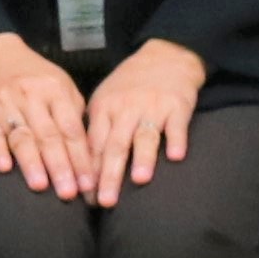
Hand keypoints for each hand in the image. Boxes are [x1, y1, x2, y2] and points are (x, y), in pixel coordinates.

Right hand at [0, 36, 96, 197]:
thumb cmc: (34, 78)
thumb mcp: (61, 85)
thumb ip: (74, 114)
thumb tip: (88, 151)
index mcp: (55, 91)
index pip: (71, 129)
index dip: (80, 158)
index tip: (88, 184)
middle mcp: (31, 97)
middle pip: (48, 136)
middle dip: (60, 167)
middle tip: (68, 193)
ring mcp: (6, 105)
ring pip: (22, 137)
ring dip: (31, 163)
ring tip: (40, 186)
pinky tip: (4, 168)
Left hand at [78, 39, 205, 203]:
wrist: (165, 56)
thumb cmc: (131, 85)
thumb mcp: (105, 99)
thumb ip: (95, 129)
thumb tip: (80, 168)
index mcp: (104, 108)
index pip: (93, 145)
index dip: (89, 172)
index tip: (86, 199)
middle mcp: (126, 108)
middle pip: (115, 144)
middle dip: (109, 175)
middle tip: (106, 201)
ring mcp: (152, 106)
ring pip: (144, 135)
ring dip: (142, 157)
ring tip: (139, 179)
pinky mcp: (177, 105)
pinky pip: (176, 125)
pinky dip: (176, 139)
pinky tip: (175, 156)